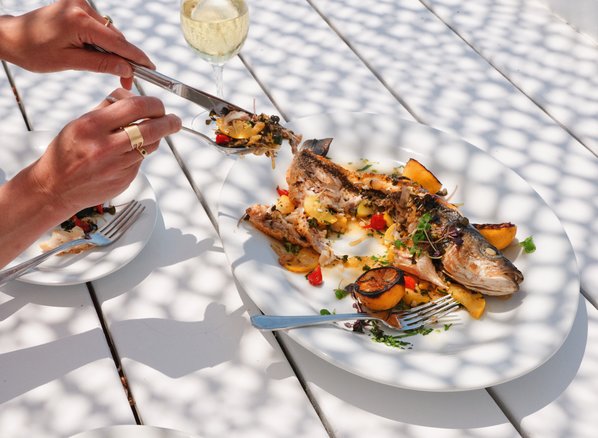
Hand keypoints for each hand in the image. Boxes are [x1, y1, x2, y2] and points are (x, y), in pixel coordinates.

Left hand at [0, 0, 153, 88]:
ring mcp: (79, 5)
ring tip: (113, 71)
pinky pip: (99, 28)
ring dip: (113, 52)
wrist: (12, 37)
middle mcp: (81, 7)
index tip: (150, 68)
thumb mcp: (69, 62)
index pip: (117, 41)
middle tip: (128, 80)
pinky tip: (100, 56)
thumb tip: (126, 69)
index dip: (135, 57)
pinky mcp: (77, 7)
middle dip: (124, 59)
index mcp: (78, 20)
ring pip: (108, 33)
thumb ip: (100, 64)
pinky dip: (103, 43)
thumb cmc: (33, 51)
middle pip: (115, 37)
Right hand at [30, 88, 180, 213]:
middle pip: (152, 128)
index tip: (159, 105)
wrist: (55, 187)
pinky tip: (128, 152)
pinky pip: (141, 160)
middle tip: (174, 120)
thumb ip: (107, 108)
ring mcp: (117, 166)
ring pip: (151, 145)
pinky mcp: (124, 179)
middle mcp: (105, 146)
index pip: (135, 106)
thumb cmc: (66, 153)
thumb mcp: (79, 123)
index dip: (154, 104)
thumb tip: (133, 96)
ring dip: (156, 137)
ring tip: (151, 133)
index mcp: (92, 126)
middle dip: (169, 122)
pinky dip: (140, 153)